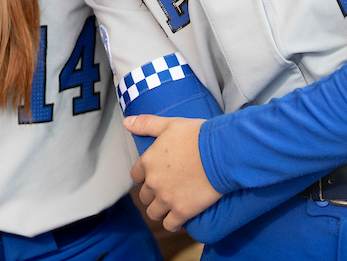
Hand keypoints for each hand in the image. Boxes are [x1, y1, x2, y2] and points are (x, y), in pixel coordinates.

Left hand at [126, 114, 220, 230]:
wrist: (220, 153)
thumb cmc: (196, 136)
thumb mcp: (169, 124)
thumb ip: (146, 124)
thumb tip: (126, 123)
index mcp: (148, 161)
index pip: (136, 176)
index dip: (144, 177)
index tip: (154, 176)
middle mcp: (153, 182)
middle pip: (144, 196)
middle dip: (152, 194)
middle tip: (165, 191)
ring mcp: (166, 198)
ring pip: (154, 213)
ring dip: (160, 211)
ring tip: (170, 207)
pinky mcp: (182, 211)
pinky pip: (170, 225)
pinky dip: (173, 224)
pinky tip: (178, 220)